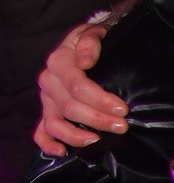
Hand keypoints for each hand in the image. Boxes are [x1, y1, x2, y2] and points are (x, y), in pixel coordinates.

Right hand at [34, 23, 127, 155]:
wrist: (86, 42)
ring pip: (54, 123)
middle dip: (97, 119)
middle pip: (70, 107)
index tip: (122, 109)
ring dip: (76, 136)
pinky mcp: (47, 110)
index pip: (78, 86)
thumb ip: (90, 42)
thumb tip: (87, 61)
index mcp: (59, 61)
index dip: (100, 100)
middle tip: (122, 126)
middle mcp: (49, 81)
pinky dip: (48, 144)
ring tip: (98, 141)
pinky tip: (63, 152)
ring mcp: (46, 98)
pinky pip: (41, 131)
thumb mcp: (95, 31)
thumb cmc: (94, 40)